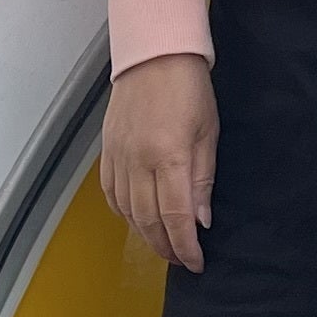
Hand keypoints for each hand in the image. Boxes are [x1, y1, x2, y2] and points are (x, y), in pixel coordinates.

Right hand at [100, 55, 218, 271]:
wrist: (154, 54)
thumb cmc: (189, 88)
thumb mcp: (209, 133)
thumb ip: (203, 180)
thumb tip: (201, 220)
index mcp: (168, 157)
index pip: (175, 217)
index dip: (185, 246)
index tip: (196, 262)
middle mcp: (138, 162)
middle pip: (148, 221)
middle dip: (166, 246)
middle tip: (181, 259)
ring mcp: (118, 156)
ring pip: (127, 211)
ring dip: (145, 234)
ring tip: (162, 244)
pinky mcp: (107, 150)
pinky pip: (111, 192)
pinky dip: (123, 212)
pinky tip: (136, 219)